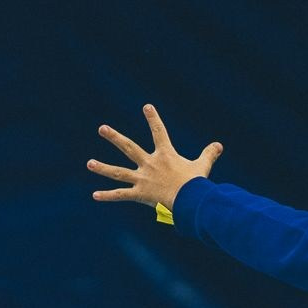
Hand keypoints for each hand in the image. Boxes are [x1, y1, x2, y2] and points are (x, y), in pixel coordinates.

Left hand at [87, 104, 222, 213]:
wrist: (190, 200)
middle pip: (129, 147)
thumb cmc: (196, 184)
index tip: (146, 106)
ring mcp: (142, 179)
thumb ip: (209, 154)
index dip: (153, 119)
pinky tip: (94, 195)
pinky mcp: (140, 194)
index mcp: (165, 155)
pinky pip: (121, 195)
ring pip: (118, 172)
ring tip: (89, 163)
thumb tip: (219, 145)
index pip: (159, 132)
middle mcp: (150, 164)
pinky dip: (108, 196)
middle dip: (115, 137)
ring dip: (103, 167)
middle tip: (102, 128)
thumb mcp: (202, 167)